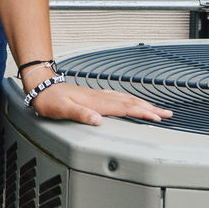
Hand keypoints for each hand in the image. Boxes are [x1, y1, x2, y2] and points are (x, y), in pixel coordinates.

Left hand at [27, 81, 171, 125]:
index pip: (124, 108)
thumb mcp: (62, 110)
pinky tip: (130, 101)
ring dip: (143, 103)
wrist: (41, 87)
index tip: (157, 117)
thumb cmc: (49, 99)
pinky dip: (130, 100)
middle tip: (168, 113)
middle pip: (130, 102)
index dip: (142, 113)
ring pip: (126, 99)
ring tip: (156, 109)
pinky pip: (118, 97)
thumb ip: (80, 114)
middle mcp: (99, 98)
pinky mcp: (94, 96)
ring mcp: (98, 96)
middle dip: (150, 108)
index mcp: (96, 102)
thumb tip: (97, 120)